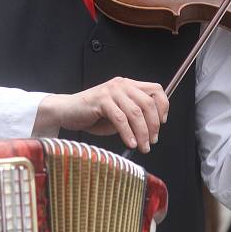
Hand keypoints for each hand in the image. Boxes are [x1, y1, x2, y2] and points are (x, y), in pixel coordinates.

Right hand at [35, 77, 167, 152]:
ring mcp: (111, 91)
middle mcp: (122, 85)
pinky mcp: (101, 100)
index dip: (163, 106)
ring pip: (135, 112)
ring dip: (142, 133)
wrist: (67, 111)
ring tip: (142, 146)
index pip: (155, 89)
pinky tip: (129, 143)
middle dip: (153, 125)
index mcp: (128, 85)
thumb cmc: (93, 114)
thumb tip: (152, 128)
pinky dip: (127, 133)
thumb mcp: (119, 113)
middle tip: (151, 141)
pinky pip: (120, 118)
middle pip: (148, 103)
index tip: (162, 123)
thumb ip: (134, 116)